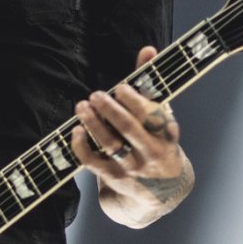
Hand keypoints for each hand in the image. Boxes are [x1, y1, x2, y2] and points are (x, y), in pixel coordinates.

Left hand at [70, 46, 192, 226]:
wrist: (161, 193)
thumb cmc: (157, 142)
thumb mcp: (159, 117)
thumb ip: (150, 84)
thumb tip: (148, 50)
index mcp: (167, 133)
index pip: (153, 115)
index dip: (134, 101)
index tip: (121, 87)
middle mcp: (152, 151)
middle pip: (129, 128)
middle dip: (110, 109)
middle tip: (96, 95)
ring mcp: (133, 167)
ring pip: (110, 144)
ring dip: (93, 123)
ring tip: (82, 106)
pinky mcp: (115, 178)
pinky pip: (93, 161)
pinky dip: (81, 145)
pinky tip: (76, 130)